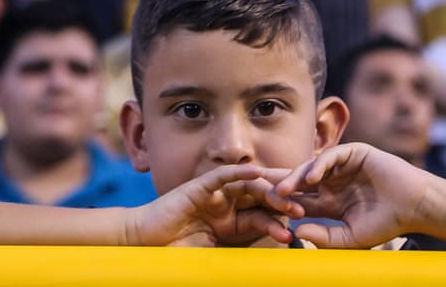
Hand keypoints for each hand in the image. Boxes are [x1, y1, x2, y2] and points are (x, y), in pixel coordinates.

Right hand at [125, 164, 300, 246]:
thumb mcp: (213, 259)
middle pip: (260, 198)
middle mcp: (227, 205)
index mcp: (232, 222)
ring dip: (267, 188)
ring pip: (247, 185)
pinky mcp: (199, 187)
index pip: (261, 217)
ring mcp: (214, 194)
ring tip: (286, 196)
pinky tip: (257, 172)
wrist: (144, 244)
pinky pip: (223, 176)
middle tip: (301, 209)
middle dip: (281, 202)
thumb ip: (235, 260)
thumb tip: (262, 272)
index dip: (280, 220)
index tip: (301, 226)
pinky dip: (239, 172)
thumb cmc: (175, 255)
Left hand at [273, 143, 432, 248]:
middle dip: (279, 185)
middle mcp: (332, 182)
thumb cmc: (386, 223)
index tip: (264, 212)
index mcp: (329, 202)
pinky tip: (312, 178)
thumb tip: (297, 231)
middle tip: (258, 191)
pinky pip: (331, 157)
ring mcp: (341, 166)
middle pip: (298, 181)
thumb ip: (325, 236)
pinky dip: (319, 165)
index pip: (299, 201)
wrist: (413, 206)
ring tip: (283, 190)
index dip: (283, 205)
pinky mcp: (353, 153)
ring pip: (310, 168)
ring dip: (295, 177)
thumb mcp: (350, 236)